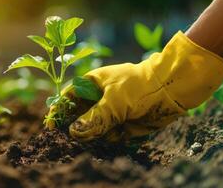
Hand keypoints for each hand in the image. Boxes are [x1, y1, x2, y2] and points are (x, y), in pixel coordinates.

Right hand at [46, 31, 222, 141]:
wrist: (171, 90)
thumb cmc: (140, 87)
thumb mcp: (114, 101)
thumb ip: (94, 118)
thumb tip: (75, 132)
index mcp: (92, 83)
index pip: (68, 97)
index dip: (58, 111)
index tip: (51, 126)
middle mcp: (98, 98)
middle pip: (78, 116)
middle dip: (76, 127)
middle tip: (72, 138)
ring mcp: (109, 111)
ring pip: (92, 128)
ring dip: (94, 135)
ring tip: (105, 132)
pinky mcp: (120, 124)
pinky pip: (107, 136)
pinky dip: (109, 138)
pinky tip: (118, 134)